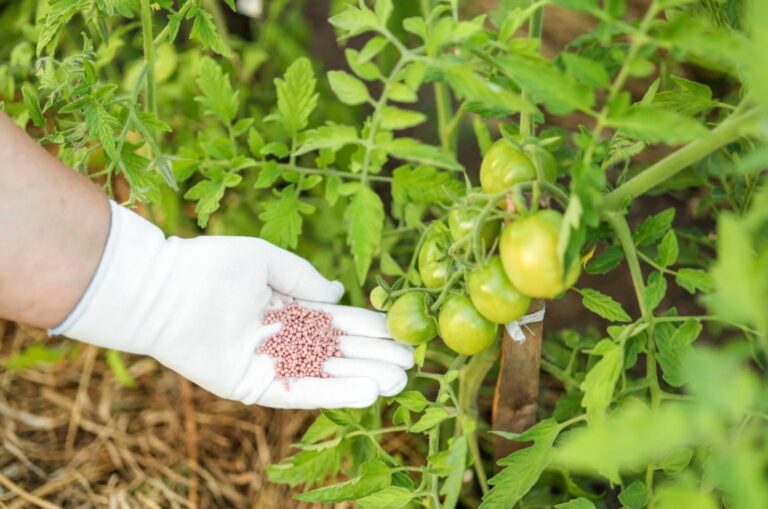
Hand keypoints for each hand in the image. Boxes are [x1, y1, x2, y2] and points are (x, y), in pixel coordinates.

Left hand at [51, 201, 412, 408]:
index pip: (337, 320)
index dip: (369, 327)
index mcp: (286, 307)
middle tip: (411, 362)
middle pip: (338, 350)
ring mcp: (269, 363)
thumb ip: (305, 279)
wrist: (165, 290)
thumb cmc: (212, 265)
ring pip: (326, 373)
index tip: (400, 331)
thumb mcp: (268, 260)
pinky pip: (301, 392)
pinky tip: (367, 391)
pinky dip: (334, 393)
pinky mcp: (255, 385)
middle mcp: (282, 338)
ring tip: (399, 381)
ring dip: (362, 377)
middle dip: (374, 355)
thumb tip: (339, 294)